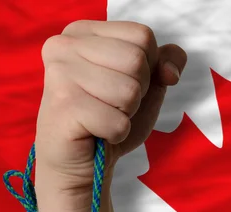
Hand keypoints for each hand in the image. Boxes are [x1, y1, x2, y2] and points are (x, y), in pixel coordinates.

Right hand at [34, 20, 186, 201]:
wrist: (81, 160)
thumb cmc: (109, 116)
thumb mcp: (147, 84)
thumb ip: (166, 63)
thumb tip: (170, 72)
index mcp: (83, 31)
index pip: (142, 36)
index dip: (147, 67)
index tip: (122, 83)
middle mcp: (64, 45)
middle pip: (137, 60)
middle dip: (137, 92)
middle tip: (112, 104)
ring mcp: (60, 74)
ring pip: (129, 92)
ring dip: (126, 114)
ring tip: (103, 116)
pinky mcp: (63, 107)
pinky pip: (118, 122)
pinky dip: (117, 134)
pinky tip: (96, 132)